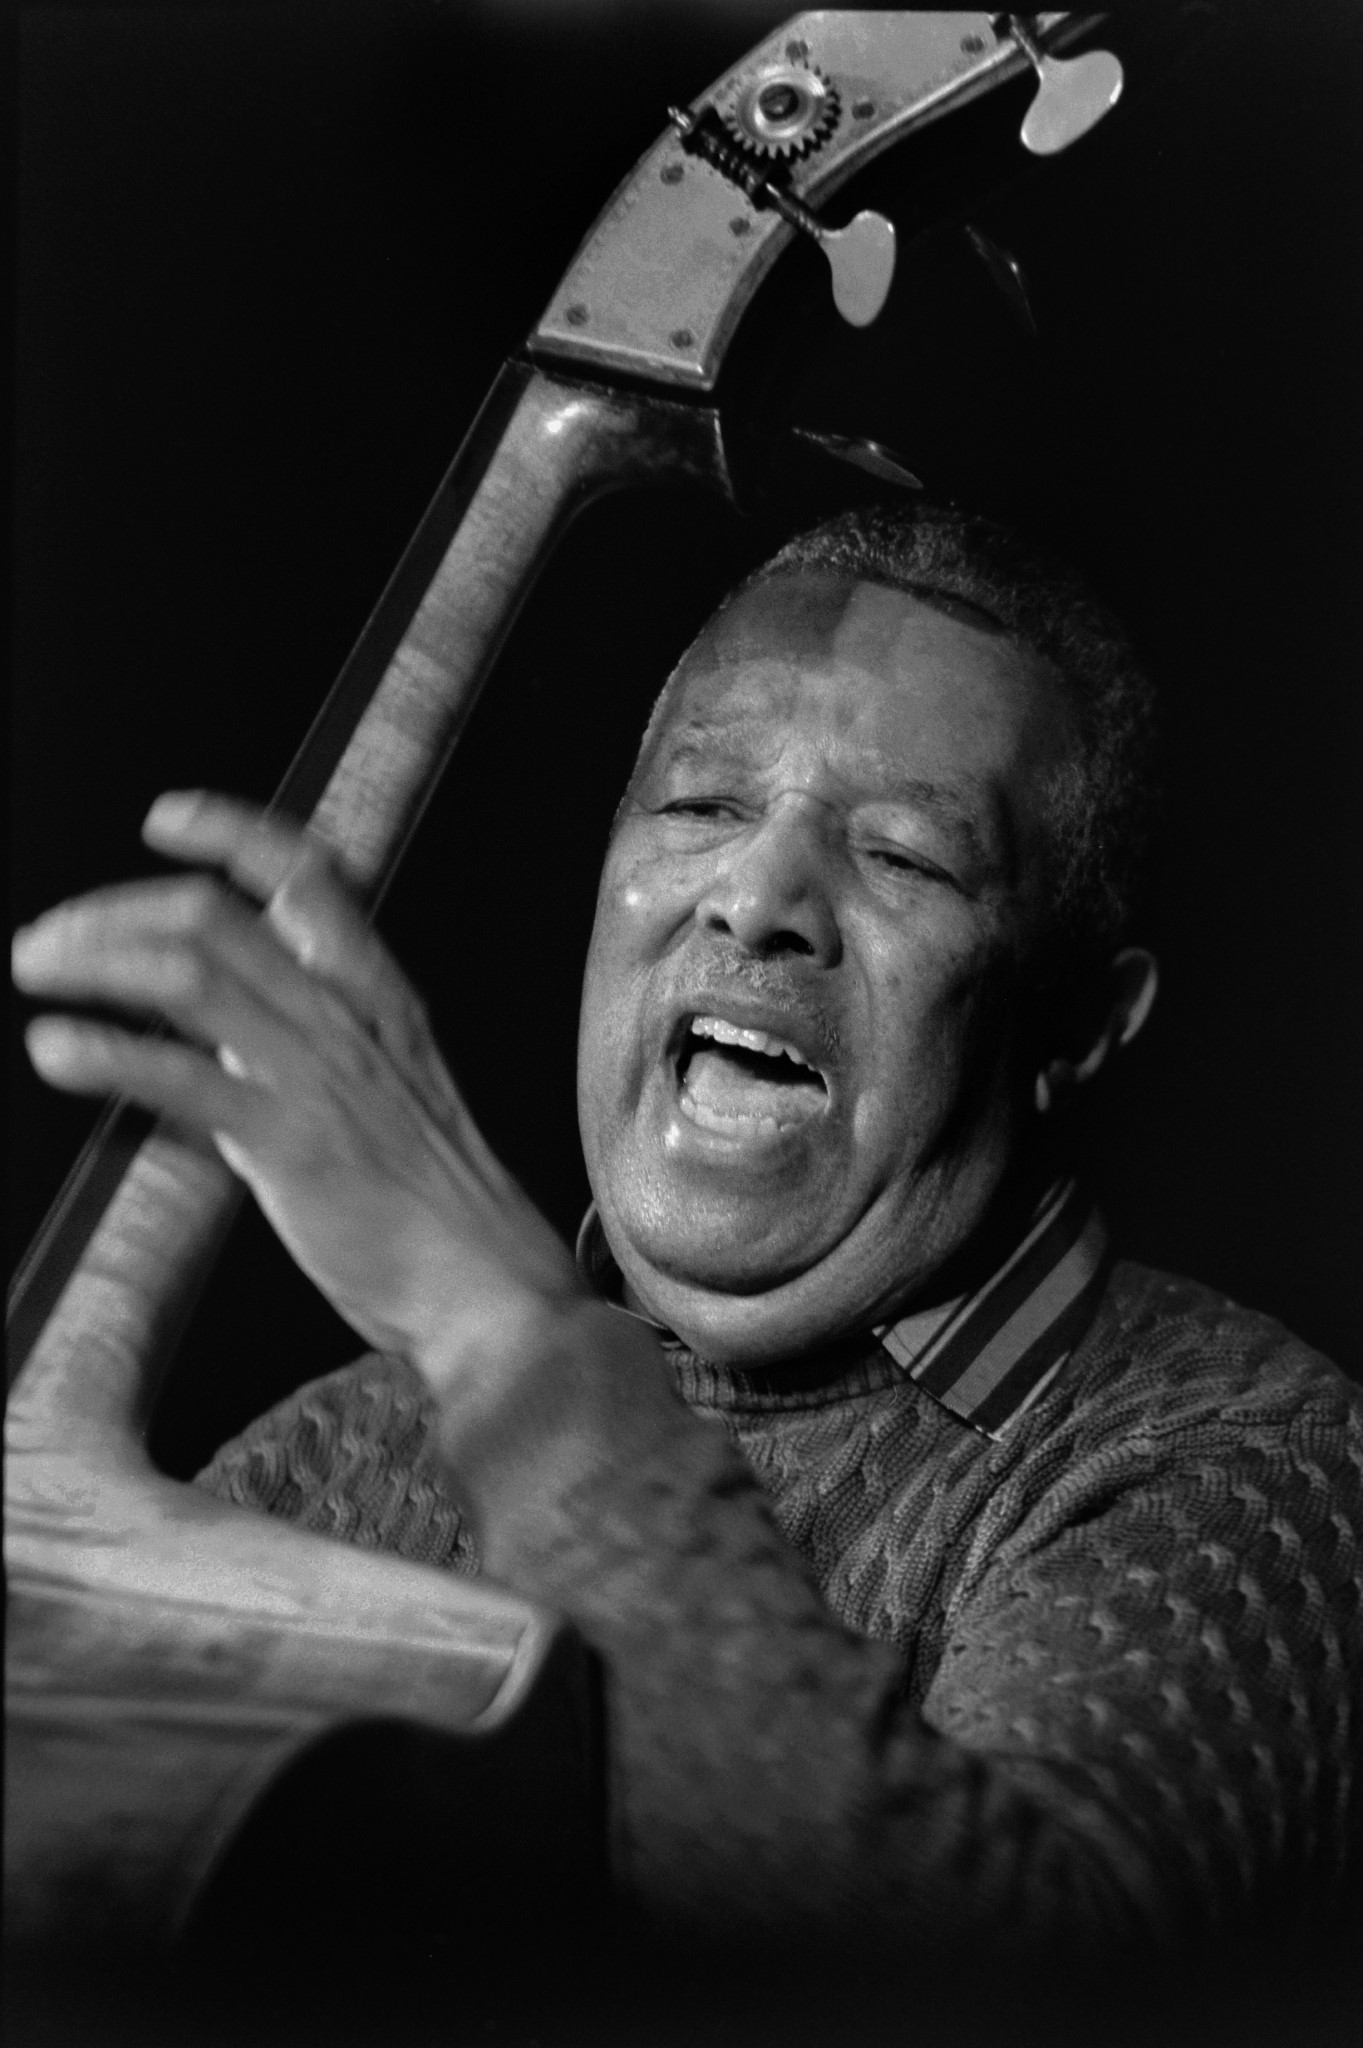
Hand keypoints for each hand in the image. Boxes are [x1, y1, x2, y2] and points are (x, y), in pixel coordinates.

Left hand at [11, 792, 582, 1377]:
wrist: (484, 1279)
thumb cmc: (435, 1201)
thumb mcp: (389, 1092)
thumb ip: (306, 1053)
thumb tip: (215, 1044)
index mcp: (377, 997)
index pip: (309, 876)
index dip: (231, 832)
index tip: (165, 819)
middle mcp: (345, 1016)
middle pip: (215, 915)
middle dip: (116, 910)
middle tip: (52, 936)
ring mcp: (317, 1072)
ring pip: (189, 972)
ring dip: (96, 958)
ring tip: (38, 969)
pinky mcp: (287, 1139)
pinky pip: (180, 1076)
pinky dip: (106, 1051)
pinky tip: (56, 1047)